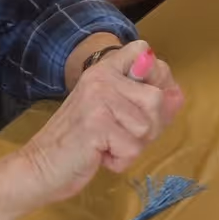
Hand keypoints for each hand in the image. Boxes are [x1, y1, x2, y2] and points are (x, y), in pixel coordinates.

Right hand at [17, 41, 182, 202]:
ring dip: (132, 146)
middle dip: (147, 128)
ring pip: (148, 126)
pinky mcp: (96, 124)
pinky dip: (120, 160)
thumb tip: (178, 96)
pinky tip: (99, 155)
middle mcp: (101, 77)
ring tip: (106, 145)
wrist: (40, 167)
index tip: (140, 103)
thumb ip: (147, 103)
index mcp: (104, 69)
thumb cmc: (81, 142)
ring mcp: (98, 99)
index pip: (144, 51)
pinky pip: (133, 148)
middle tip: (118, 135)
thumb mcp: (116, 114)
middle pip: (157, 99)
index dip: (157, 78)